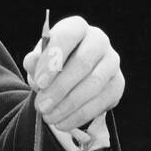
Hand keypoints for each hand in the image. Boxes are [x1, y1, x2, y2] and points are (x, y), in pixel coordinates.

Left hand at [22, 16, 123, 131]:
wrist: (68, 80)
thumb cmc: (51, 66)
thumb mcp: (38, 63)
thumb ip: (34, 62)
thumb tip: (32, 61)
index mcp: (76, 28)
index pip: (68, 35)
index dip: (53, 58)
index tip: (40, 83)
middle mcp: (99, 40)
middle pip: (83, 62)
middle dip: (60, 88)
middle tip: (41, 106)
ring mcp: (112, 62)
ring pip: (94, 84)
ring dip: (69, 104)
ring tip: (49, 117)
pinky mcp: (118, 84)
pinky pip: (102, 101)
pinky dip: (80, 115)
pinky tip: (62, 123)